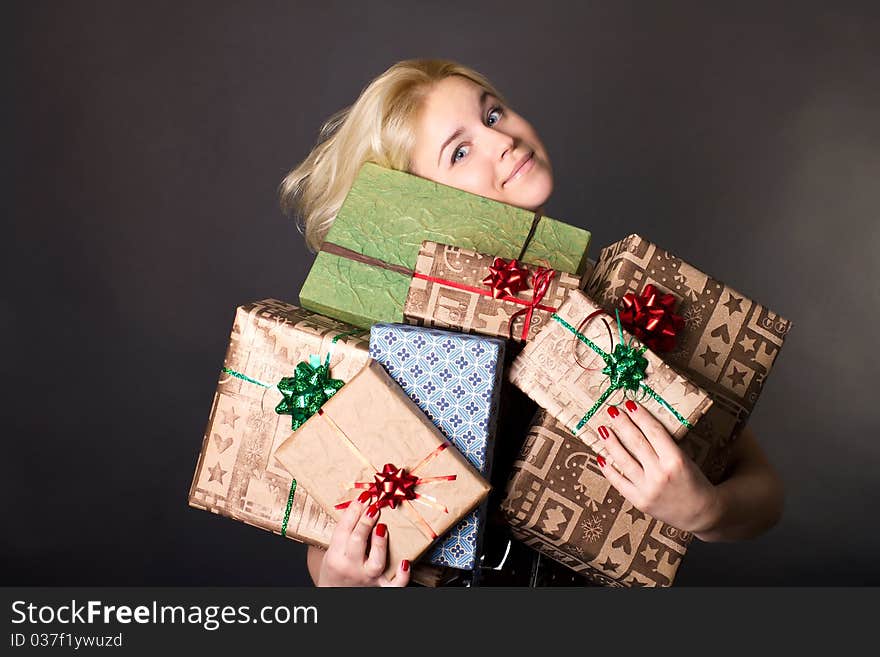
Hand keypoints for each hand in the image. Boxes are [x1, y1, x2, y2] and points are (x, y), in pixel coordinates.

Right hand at [314, 498, 410, 586]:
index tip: (364, 497)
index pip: (343, 530)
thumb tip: (359, 504)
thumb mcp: (332, 552)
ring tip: (383, 528)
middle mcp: (351, 568)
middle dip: (365, 522)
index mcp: (336, 557)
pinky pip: (394, 585)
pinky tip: (406, 562)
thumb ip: (344, 532)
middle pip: (357, 542)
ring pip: (376, 563)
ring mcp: (368, 579)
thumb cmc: (335, 571)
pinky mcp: (381, 589)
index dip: (354, 511)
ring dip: (380, 544)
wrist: (334, 598)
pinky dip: (402, 575)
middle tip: (373, 506)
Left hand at [595, 400, 721, 533]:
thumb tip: (644, 424)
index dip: (641, 416)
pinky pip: (619, 482)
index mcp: (676, 460)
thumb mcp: (687, 459)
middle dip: (623, 424)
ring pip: (624, 460)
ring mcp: (648, 489)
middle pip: (636, 443)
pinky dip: (609, 469)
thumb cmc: (695, 481)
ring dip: (611, 443)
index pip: (654, 432)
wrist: (702, 513)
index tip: (630, 404)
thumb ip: (667, 445)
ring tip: (602, 429)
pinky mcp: (639, 501)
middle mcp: (660, 474)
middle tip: (612, 410)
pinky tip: (601, 457)